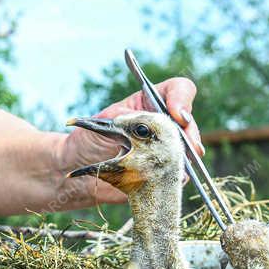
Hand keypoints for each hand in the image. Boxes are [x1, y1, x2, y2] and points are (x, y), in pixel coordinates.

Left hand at [58, 77, 203, 205]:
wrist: (78, 167)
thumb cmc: (89, 138)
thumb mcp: (107, 121)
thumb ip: (132, 120)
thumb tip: (160, 132)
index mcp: (149, 103)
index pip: (178, 90)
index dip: (182, 99)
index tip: (178, 116)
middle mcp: (163, 124)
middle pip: (189, 124)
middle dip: (189, 135)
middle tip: (185, 147)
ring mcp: (167, 149)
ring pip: (190, 151)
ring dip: (180, 157)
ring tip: (158, 162)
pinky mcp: (164, 173)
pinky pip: (181, 175)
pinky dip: (173, 176)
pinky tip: (157, 178)